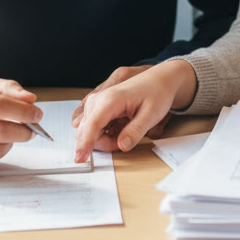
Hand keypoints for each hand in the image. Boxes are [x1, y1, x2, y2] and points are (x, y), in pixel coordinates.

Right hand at [72, 59, 197, 162]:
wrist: (159, 79)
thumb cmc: (157, 92)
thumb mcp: (151, 114)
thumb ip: (136, 131)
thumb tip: (122, 146)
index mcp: (111, 99)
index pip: (92, 125)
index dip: (85, 144)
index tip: (81, 159)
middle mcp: (100, 100)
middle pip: (87, 131)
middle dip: (104, 143)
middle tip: (127, 140)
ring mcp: (97, 103)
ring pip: (89, 131)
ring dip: (105, 139)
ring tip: (128, 131)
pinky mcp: (99, 107)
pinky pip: (94, 127)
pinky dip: (106, 134)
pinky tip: (122, 128)